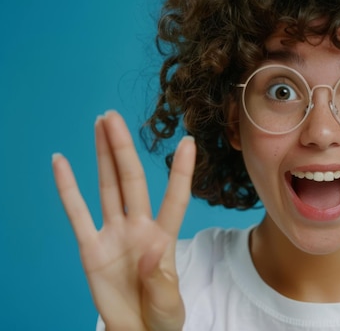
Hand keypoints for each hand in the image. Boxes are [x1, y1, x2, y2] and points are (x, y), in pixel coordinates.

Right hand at [52, 111, 195, 330]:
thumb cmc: (159, 316)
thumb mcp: (168, 305)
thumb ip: (162, 282)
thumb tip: (151, 253)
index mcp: (163, 239)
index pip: (175, 199)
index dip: (181, 172)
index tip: (189, 142)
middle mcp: (138, 229)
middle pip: (131, 180)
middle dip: (123, 149)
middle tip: (115, 117)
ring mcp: (112, 235)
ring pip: (106, 187)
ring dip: (102, 156)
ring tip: (100, 123)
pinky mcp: (90, 248)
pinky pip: (76, 214)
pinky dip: (67, 189)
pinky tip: (60, 162)